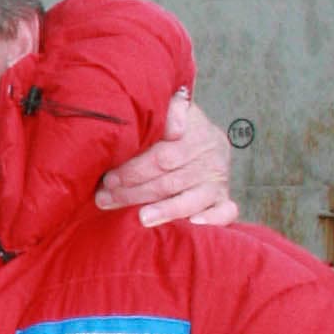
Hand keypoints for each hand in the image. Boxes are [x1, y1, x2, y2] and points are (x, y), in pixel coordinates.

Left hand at [96, 86, 236, 227]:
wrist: (205, 137)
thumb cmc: (172, 128)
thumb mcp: (168, 110)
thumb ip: (166, 112)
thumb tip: (172, 126)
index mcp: (195, 132)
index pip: (163, 155)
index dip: (135, 168)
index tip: (109, 178)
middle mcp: (209, 155)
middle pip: (170, 179)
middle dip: (135, 191)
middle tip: (106, 199)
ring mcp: (218, 179)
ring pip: (192, 198)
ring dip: (165, 209)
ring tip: (142, 218)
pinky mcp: (223, 198)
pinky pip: (226, 211)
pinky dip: (212, 218)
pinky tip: (192, 224)